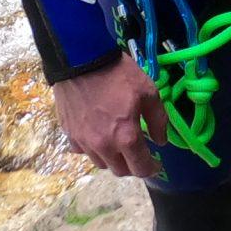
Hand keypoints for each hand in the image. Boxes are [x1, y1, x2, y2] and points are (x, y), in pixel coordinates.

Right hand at [52, 55, 167, 179]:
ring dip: (113, 159)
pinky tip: (98, 135)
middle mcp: (104, 146)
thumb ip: (158, 120)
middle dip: (133, 166)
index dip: (151, 168)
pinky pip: (83, 151)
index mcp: (126, 137)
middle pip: (120, 171)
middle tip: (139, 153)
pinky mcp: (70, 134)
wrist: (81, 59)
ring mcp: (84, 142)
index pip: (140, 167)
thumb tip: (160, 141)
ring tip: (119, 144)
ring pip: (101, 163)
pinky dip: (93, 149)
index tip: (156, 163)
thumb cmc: (118, 73)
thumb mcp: (148, 91)